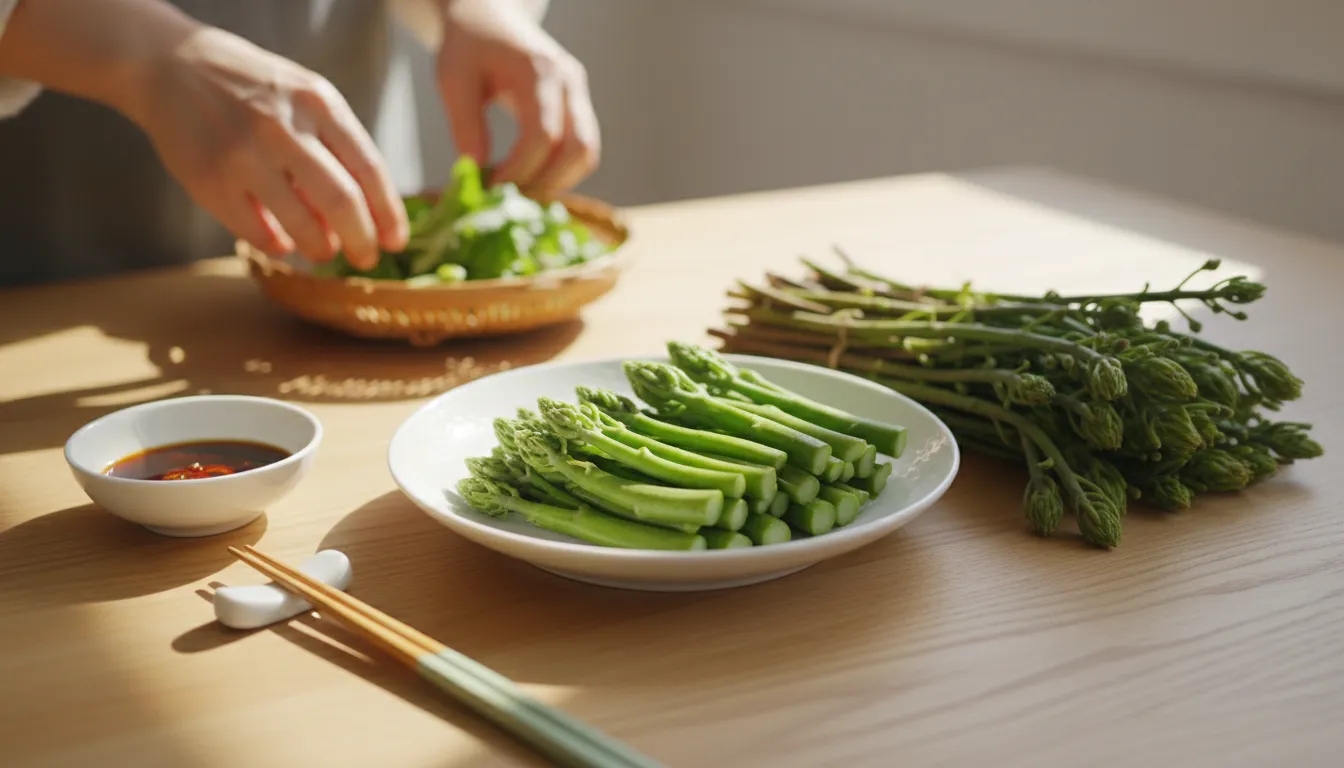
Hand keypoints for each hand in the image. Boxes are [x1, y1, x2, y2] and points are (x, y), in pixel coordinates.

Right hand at [137, 27, 407, 267]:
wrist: (173, 65)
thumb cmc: (255, 90)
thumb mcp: (305, 97)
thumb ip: (336, 146)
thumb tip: (366, 215)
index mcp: (317, 103)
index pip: (369, 168)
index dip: (388, 213)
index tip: (396, 240)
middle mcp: (282, 127)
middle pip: (342, 200)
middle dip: (362, 240)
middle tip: (366, 257)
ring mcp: (244, 155)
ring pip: (302, 224)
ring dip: (321, 248)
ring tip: (323, 250)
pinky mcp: (211, 181)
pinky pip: (258, 233)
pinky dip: (278, 245)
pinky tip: (282, 241)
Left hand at [436, 0, 599, 196]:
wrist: (489, 15)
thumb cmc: (469, 43)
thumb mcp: (453, 78)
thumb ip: (465, 124)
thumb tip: (476, 172)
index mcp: (539, 71)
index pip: (542, 135)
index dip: (520, 170)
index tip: (491, 190)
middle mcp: (570, 82)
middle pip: (579, 149)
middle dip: (547, 183)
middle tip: (512, 202)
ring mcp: (579, 93)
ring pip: (587, 153)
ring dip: (559, 181)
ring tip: (521, 195)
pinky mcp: (578, 106)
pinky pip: (582, 148)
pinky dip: (561, 171)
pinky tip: (530, 180)